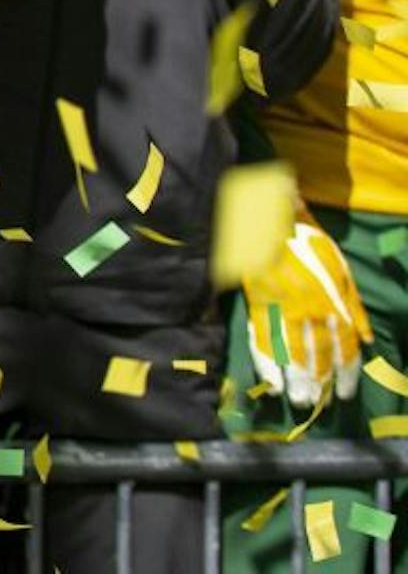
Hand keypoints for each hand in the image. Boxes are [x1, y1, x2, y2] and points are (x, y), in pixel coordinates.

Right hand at [244, 219, 372, 410]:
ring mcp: (283, 311)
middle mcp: (312, 313)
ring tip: (297, 400)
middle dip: (318, 384)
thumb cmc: (310, 243)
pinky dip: (267, 365)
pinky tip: (272, 383)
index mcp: (335, 304)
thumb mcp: (342, 271)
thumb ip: (355, 307)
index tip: (343, 395)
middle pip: (318, 358)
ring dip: (295, 382)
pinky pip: (263, 343)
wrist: (272, 221)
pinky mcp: (258, 307)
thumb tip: (367, 339)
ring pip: (292, 355)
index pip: (345, 350)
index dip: (345, 376)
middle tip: (315, 404)